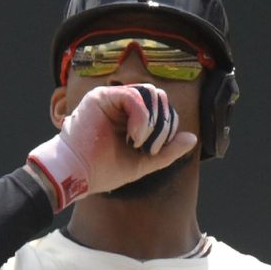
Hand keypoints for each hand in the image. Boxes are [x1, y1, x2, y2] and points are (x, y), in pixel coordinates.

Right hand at [27, 84, 197, 210]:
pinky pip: (134, 96)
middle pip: (159, 98)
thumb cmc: (103, 170)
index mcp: (131, 116)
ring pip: (150, 94)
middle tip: (151, 147)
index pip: (161, 108)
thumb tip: (192, 138)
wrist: (78, 175)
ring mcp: (111, 98)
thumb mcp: (143, 162)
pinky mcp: (102, 97)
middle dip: (163, 123)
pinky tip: (135, 136)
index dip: (167, 126)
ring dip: (153, 121)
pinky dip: (141, 117)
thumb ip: (167, 151)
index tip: (154, 151)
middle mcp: (121, 104)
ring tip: (141, 142)